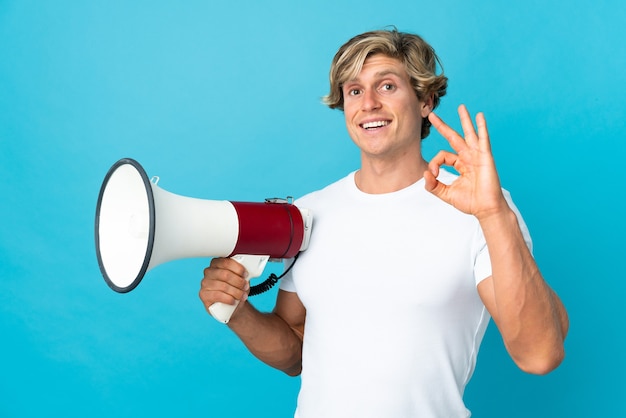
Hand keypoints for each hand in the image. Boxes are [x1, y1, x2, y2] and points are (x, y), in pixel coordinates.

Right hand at [199, 257, 249, 316]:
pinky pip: (217, 295)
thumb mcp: (241, 278)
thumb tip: (249, 270)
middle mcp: (209, 271)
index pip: (226, 262)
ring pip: (223, 286)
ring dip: (236, 292)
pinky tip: (233, 301)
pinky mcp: (203, 294)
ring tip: (242, 296)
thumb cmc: (236, 288)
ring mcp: (205, 283)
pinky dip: (228, 299)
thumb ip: (242, 272)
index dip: (238, 268)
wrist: (232, 305)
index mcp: (217, 263)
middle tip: (245, 287)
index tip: (245, 274)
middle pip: (225, 274)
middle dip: (238, 282)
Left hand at [424, 104, 507, 220]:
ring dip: (464, 120)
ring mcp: (477, 156)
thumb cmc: (470, 202)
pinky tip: (479, 116)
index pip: (442, 156)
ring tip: (460, 107)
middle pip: (453, 137)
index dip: (435, 163)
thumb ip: (433, 185)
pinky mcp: (485, 157)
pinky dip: (481, 127)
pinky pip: (483, 139)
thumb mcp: (445, 194)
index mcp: (460, 164)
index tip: (433, 175)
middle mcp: (468, 157)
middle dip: (442, 126)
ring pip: (469, 134)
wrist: (485, 209)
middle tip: (432, 114)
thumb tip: (425, 173)